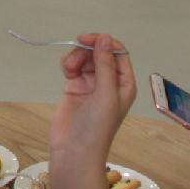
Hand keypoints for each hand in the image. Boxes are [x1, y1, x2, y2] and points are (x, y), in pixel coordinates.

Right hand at [49, 32, 134, 159]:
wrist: (74, 151)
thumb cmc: (96, 126)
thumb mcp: (106, 94)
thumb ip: (105, 64)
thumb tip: (104, 37)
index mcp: (124, 83)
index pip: (118, 53)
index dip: (104, 43)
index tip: (86, 40)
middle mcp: (109, 82)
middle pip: (99, 52)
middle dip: (86, 50)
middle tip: (74, 59)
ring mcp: (91, 84)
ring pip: (85, 57)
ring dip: (75, 57)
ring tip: (68, 69)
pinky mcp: (74, 87)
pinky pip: (73, 66)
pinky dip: (69, 64)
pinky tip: (65, 72)